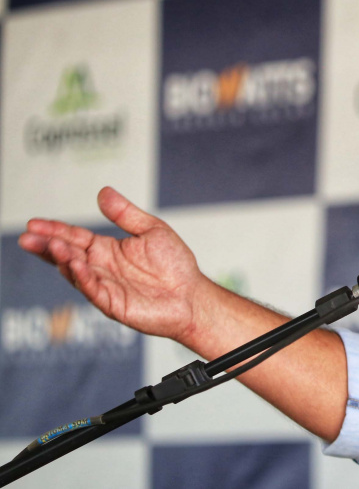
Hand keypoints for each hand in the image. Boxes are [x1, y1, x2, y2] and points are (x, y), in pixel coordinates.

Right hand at [18, 187, 207, 342]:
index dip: (55, 230)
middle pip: (67, 255)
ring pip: (76, 273)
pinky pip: (94, 290)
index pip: (75, 237)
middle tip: (28, 237)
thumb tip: (103, 191)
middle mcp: (102, 268)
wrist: (192, 295)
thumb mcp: (152, 230)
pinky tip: (77, 265)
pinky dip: (84, 278)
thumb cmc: (175, 265)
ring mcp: (105, 287)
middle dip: (47, 246)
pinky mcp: (114, 304)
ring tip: (54, 246)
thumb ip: (126, 214)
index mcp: (107, 250)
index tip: (34, 223)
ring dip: (63, 260)